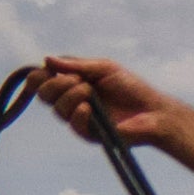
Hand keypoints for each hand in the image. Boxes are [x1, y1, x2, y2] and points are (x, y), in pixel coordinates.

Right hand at [34, 55, 180, 149]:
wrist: (155, 111)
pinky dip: (78, 114)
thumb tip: (46, 60)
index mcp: (73, 84)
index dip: (38, 76)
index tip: (47, 71)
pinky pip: (74, 125)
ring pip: (57, 109)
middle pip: (44, 95)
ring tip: (89, 91)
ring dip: (70, 96)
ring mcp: (80, 119)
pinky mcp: (90, 134)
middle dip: (55, 84)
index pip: (43, 81)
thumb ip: (76, 65)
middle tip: (78, 80)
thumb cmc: (133, 88)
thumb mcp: (104, 68)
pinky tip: (88, 108)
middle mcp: (73, 101)